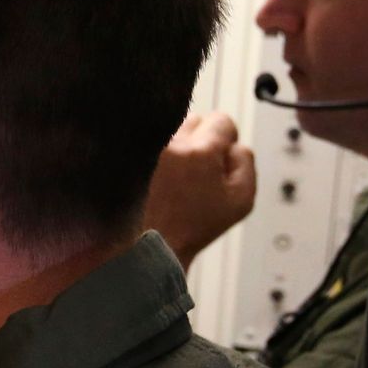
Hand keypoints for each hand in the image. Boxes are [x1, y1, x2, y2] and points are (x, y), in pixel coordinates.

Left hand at [143, 112, 257, 268]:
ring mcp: (143, 148)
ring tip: (171, 179)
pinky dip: (152, 155)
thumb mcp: (240, 199)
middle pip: (194, 121)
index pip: (221, 121)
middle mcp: (169, 143)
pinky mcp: (122, 154)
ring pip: (169, 131)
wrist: (147, 246)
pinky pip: (145, 143)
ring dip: (174, 148)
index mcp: (201, 150)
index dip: (224, 142)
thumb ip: (245, 161)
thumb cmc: (190, 228)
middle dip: (199, 142)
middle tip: (194, 173)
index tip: (217, 160)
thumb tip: (234, 144)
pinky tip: (154, 179)